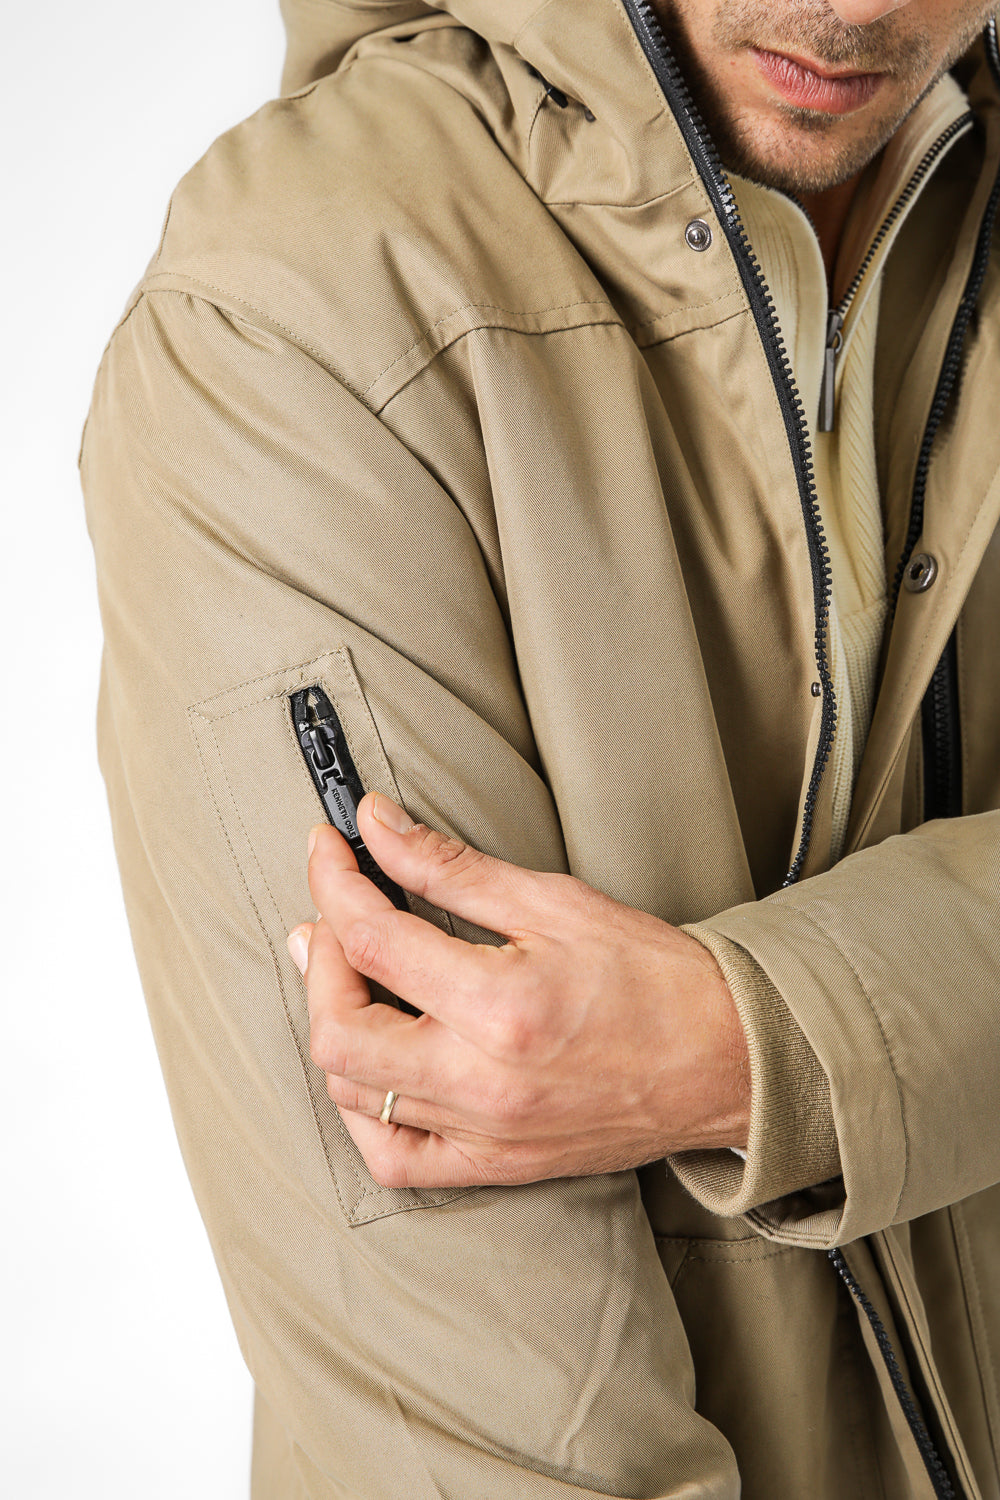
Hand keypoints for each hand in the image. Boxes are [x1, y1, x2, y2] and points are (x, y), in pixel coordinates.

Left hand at [287, 794, 749, 1189]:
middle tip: (335, 915)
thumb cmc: (654, 977)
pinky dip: (361, 1107)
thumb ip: (450, 867)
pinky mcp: (494, 1164)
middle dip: (320, 961)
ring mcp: (484, 1135)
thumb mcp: (553, 901)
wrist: (727, 1060)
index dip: (334, 882)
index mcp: (501, 1006)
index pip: (373, 941)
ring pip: (352, 1092)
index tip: (329, 847)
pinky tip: (372, 1063)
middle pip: (338, 1032)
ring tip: (353, 974)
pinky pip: (393, 1157)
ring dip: (335, 1023)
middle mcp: (483, 1083)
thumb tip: (376, 825)